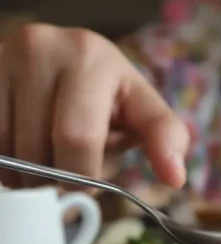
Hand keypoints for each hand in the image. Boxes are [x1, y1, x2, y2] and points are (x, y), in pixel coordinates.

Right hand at [0, 24, 189, 189]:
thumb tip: (175, 177)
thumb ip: (164, 139)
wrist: (60, 62)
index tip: (89, 191)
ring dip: (23, 176)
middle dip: (54, 180)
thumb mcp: (141, 108)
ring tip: (44, 167)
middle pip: (38, 149)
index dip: (81, 176)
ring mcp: (2, 58)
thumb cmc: (107, 94)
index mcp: (91, 57)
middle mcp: (42, 47)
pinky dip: (2, 163)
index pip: (78, 138)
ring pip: (5, 149)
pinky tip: (18, 155)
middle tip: (66, 182)